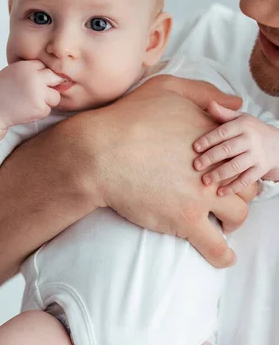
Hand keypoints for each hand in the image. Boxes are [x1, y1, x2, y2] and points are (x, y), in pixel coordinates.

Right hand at [0, 60, 62, 127]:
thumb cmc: (2, 89)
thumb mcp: (14, 71)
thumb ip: (31, 69)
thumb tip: (53, 72)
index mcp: (27, 67)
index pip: (46, 66)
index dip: (42, 75)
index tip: (35, 81)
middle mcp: (35, 78)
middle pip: (56, 78)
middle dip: (51, 85)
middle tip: (39, 91)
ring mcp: (39, 94)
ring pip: (55, 96)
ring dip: (47, 100)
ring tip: (31, 101)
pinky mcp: (40, 108)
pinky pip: (48, 109)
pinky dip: (40, 111)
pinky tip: (28, 109)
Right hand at [79, 74, 248, 268]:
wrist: (99, 153)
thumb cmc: (127, 118)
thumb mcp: (166, 88)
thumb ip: (204, 92)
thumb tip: (237, 105)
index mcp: (211, 137)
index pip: (240, 153)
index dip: (235, 162)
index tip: (226, 168)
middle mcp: (213, 167)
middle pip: (246, 184)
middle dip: (239, 190)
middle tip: (225, 194)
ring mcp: (201, 195)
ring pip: (238, 215)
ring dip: (234, 220)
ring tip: (225, 222)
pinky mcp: (185, 220)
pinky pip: (217, 247)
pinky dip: (223, 255)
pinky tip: (224, 256)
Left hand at [193, 100, 278, 195]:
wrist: (278, 144)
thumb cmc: (252, 130)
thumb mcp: (241, 119)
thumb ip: (224, 114)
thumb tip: (209, 104)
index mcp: (243, 125)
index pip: (222, 133)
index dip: (208, 140)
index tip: (195, 148)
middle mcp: (250, 140)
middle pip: (227, 150)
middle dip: (210, 158)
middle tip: (196, 165)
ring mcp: (256, 156)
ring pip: (236, 166)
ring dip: (219, 174)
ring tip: (205, 180)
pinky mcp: (261, 170)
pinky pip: (246, 180)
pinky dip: (233, 187)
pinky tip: (220, 192)